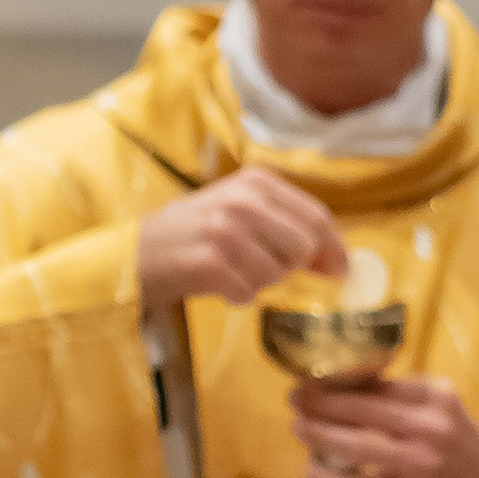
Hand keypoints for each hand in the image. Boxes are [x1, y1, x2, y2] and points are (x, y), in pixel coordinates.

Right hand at [136, 171, 344, 308]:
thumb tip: (337, 260)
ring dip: (259, 282)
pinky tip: (217, 284)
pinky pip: (248, 291)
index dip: (334, 248)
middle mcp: (243, 200)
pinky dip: (237, 296)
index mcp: (256, 181)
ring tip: (232, 272)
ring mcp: (226, 230)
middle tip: (265, 269)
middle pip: (304, 246)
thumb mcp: (241, 211)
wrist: (137, 252)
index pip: (316, 216)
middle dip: (292, 267)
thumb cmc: (195, 234)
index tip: (341, 270)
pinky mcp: (210, 261)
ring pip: (277, 273)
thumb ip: (286, 225)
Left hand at [291, 377, 478, 477]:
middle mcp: (427, 426)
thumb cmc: (459, 438)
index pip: (380, 383)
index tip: (314, 376)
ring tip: (299, 428)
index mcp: (434, 397)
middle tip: (295, 399)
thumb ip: (400, 395)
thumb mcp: (440, 405)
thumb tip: (343, 383)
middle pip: (364, 412)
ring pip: (358, 448)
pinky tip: (314, 472)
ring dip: (321, 438)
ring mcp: (417, 463)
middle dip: (322, 404)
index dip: (341, 380)